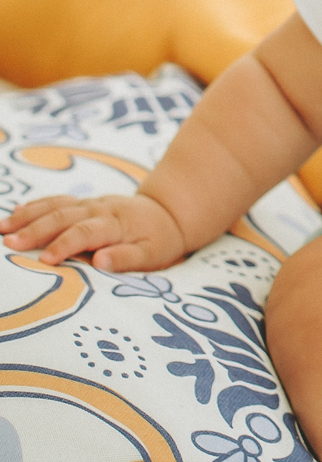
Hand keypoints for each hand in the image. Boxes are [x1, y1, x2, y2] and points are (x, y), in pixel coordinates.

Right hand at [0, 191, 186, 272]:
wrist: (166, 214)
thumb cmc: (158, 241)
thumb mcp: (152, 255)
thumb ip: (126, 258)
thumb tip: (101, 260)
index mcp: (115, 224)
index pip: (86, 232)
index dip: (65, 245)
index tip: (45, 260)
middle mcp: (99, 209)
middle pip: (63, 217)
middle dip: (35, 230)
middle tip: (9, 243)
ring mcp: (89, 204)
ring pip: (55, 206)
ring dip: (28, 216)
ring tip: (3, 228)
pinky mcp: (84, 203)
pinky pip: (57, 201)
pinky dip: (36, 206)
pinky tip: (16, 214)